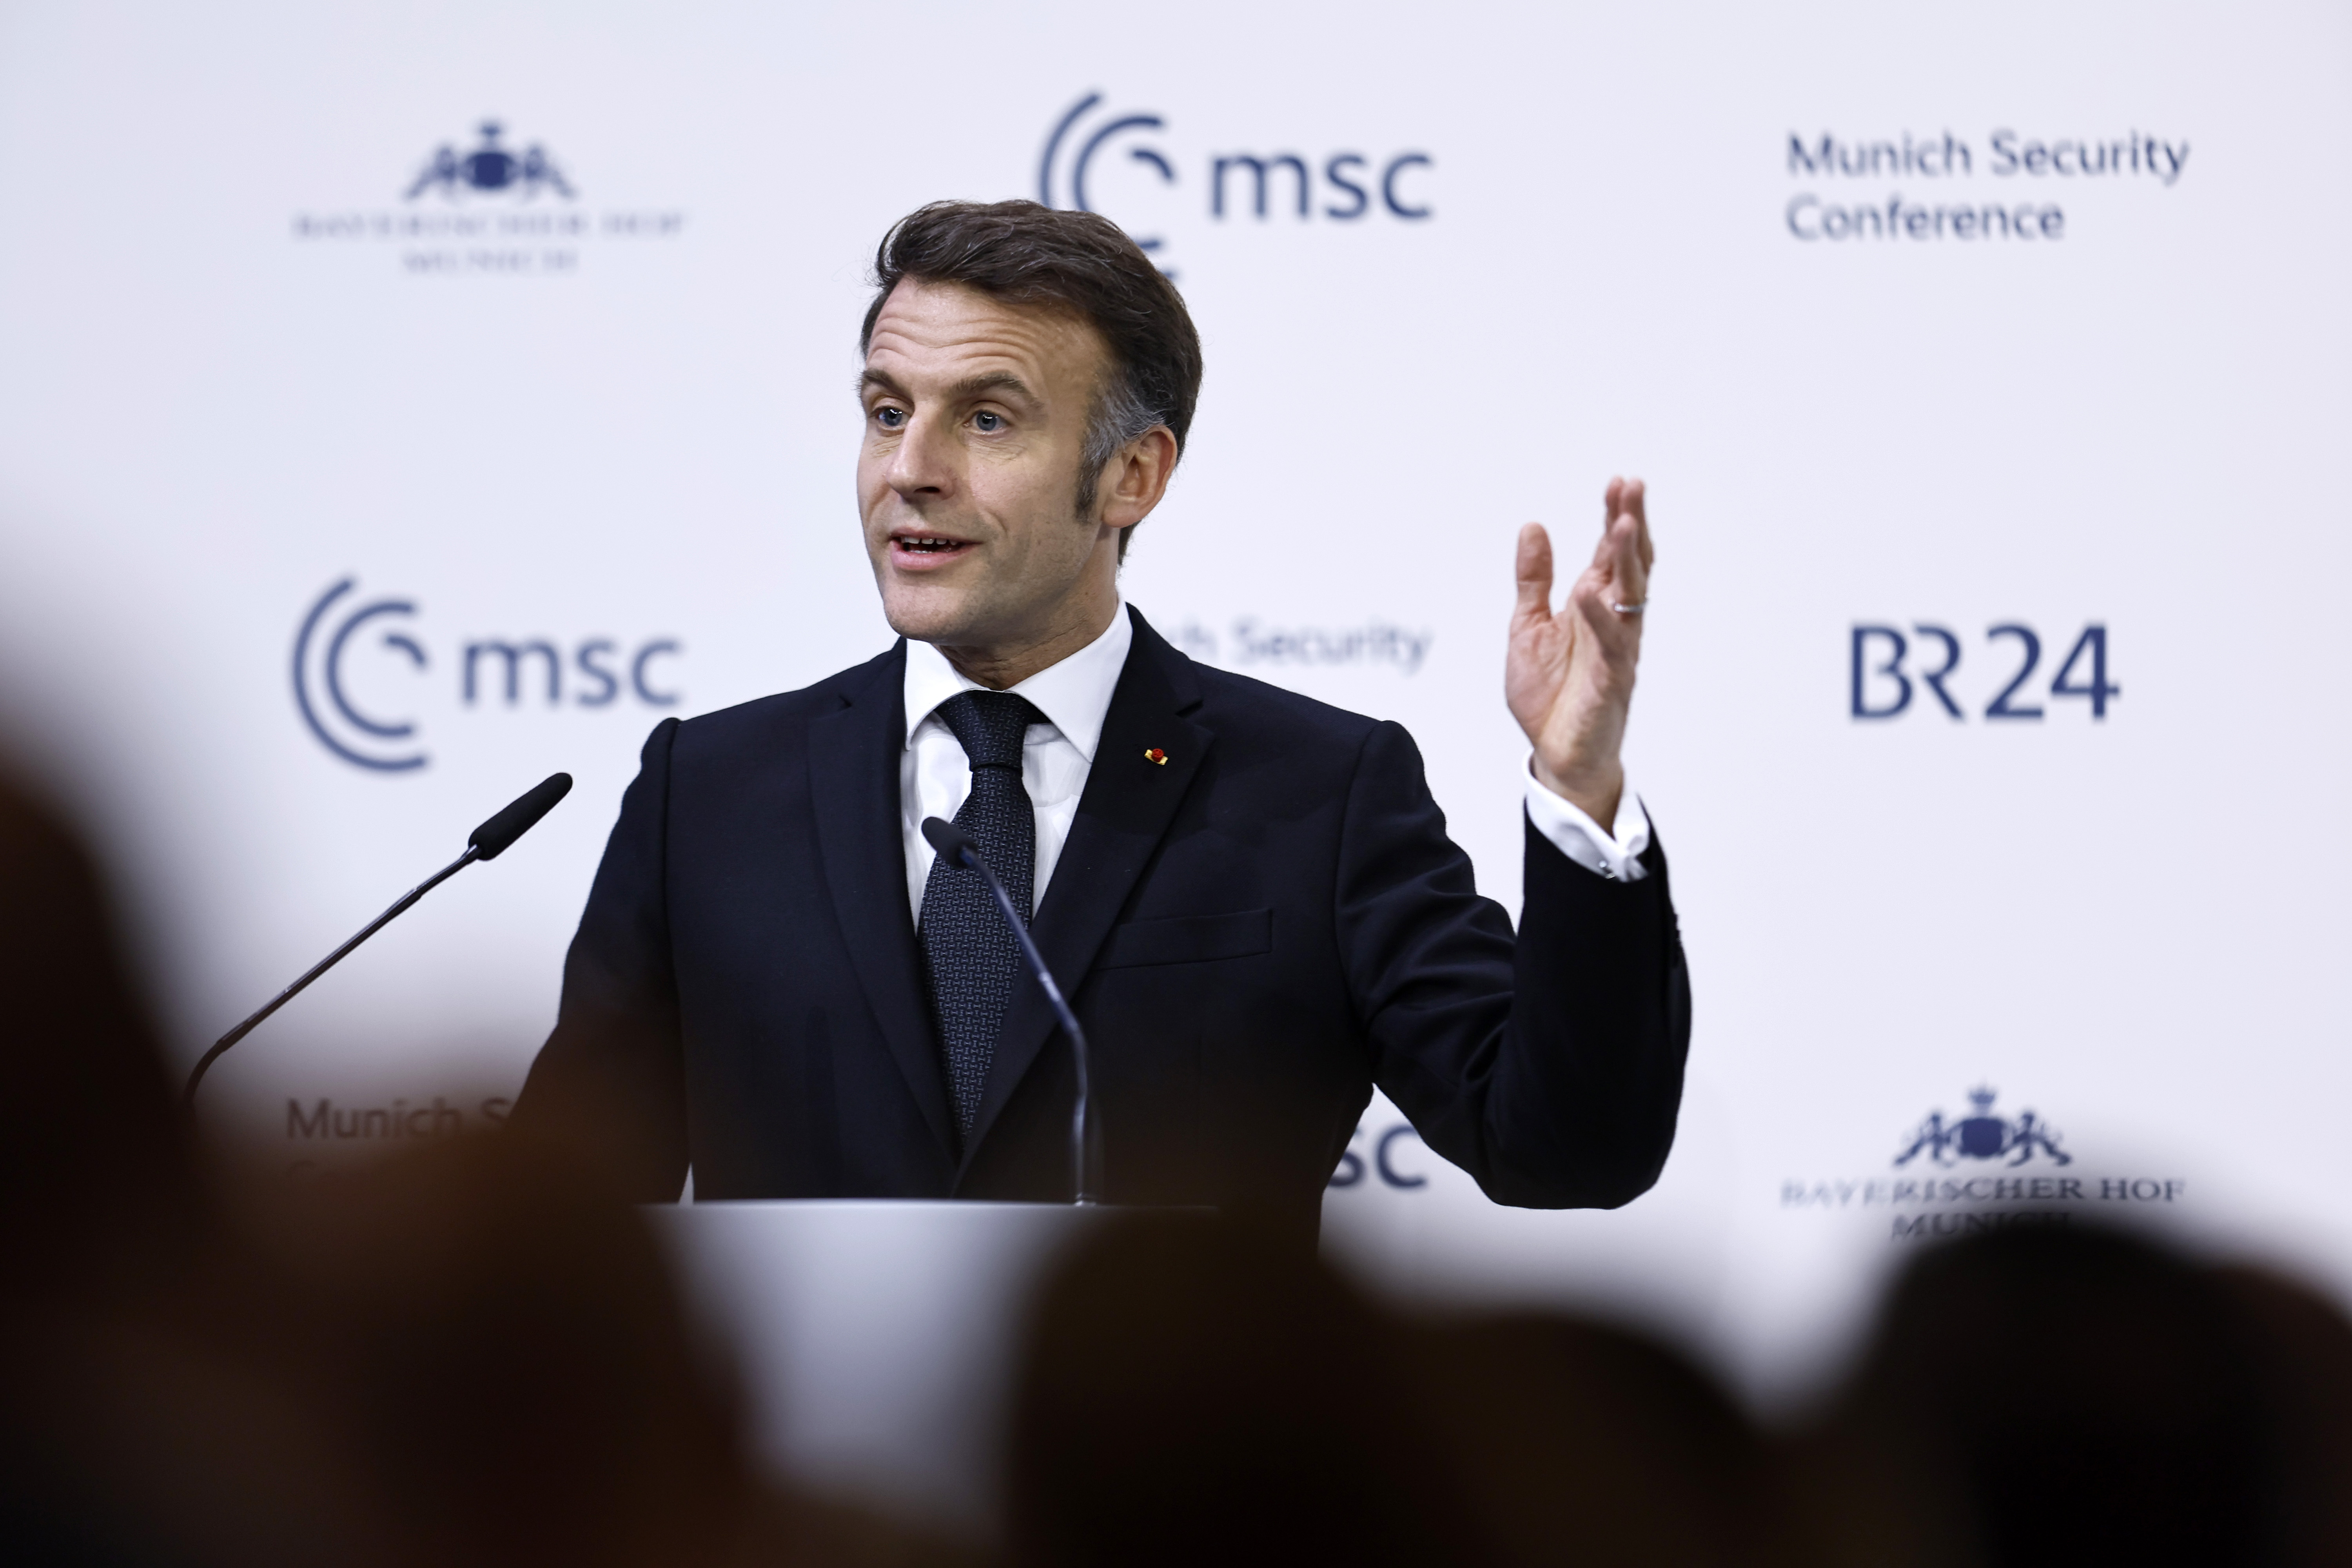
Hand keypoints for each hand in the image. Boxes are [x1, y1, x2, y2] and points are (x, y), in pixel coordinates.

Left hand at [1505, 478, 1652, 826]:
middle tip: (1632, 488)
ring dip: (1627, 562)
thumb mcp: (1529, 625)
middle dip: (1631, 526)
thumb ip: (1534, 579)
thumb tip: (1533, 528)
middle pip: (1629, 566)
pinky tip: (1593, 593)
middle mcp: (1613, 623)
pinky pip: (1612, 647)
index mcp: (1594, 607)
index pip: (1610, 554)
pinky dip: (1602, 619)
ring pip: (1630, 599)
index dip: (1615, 518)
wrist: (1555, 753)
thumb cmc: (1550, 694)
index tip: (1618, 483)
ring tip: (1623, 524)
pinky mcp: (1611, 684)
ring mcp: (1616, 652)